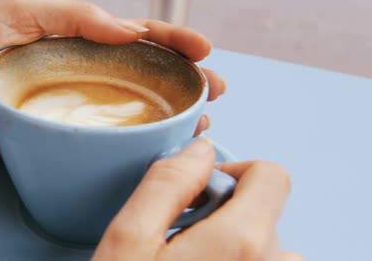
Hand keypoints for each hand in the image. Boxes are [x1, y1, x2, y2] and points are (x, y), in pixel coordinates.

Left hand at [0, 0, 226, 154]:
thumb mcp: (14, 14)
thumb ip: (69, 15)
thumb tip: (127, 29)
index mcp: (71, 39)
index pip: (131, 34)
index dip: (169, 39)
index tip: (202, 49)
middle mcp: (77, 71)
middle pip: (141, 72)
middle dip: (182, 78)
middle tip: (213, 89)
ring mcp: (68, 107)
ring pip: (128, 108)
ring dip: (168, 112)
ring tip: (200, 119)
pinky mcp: (54, 138)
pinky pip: (98, 141)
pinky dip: (130, 145)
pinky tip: (154, 150)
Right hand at [93, 139, 302, 260]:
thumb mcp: (128, 240)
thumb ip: (166, 185)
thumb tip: (197, 150)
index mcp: (240, 242)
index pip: (271, 175)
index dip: (233, 170)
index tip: (199, 189)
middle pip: (264, 210)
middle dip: (224, 209)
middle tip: (181, 234)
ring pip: (265, 245)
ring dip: (234, 242)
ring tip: (191, 259)